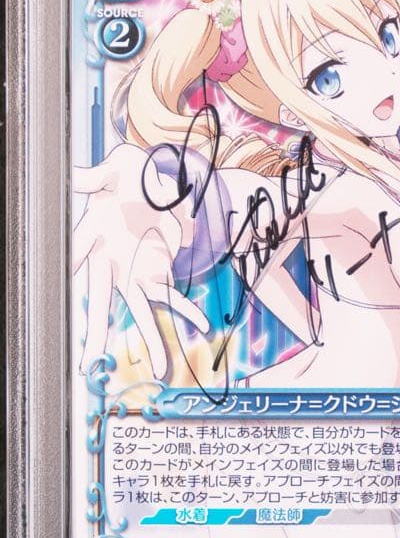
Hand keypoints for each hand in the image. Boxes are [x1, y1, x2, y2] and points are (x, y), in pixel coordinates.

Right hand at [73, 144, 209, 378]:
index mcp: (93, 236)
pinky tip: (203, 323)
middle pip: (102, 300)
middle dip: (98, 331)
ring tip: (161, 368)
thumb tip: (76, 176)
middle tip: (90, 364)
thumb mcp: (113, 169)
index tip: (58, 305)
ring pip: (141, 310)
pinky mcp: (158, 270)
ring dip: (151, 337)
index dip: (69, 276)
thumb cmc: (125, 175)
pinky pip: (172, 295)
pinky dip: (188, 309)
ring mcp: (135, 271)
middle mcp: (110, 262)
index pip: (76, 257)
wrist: (149, 183)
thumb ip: (95, 177)